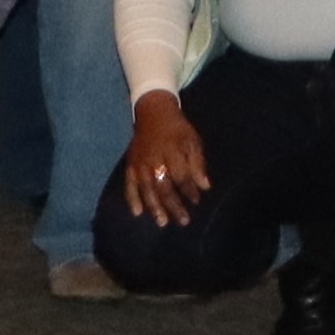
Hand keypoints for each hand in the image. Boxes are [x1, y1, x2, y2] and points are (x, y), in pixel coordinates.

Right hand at [119, 93, 210, 225]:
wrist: (153, 112)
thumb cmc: (177, 129)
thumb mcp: (192, 140)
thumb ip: (197, 163)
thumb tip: (205, 187)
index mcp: (171, 152)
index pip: (181, 177)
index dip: (188, 190)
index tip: (196, 201)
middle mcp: (154, 160)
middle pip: (163, 187)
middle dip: (174, 205)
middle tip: (183, 221)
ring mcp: (140, 164)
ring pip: (147, 189)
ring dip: (155, 207)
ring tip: (162, 222)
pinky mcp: (130, 165)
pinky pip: (130, 184)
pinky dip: (132, 199)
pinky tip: (137, 212)